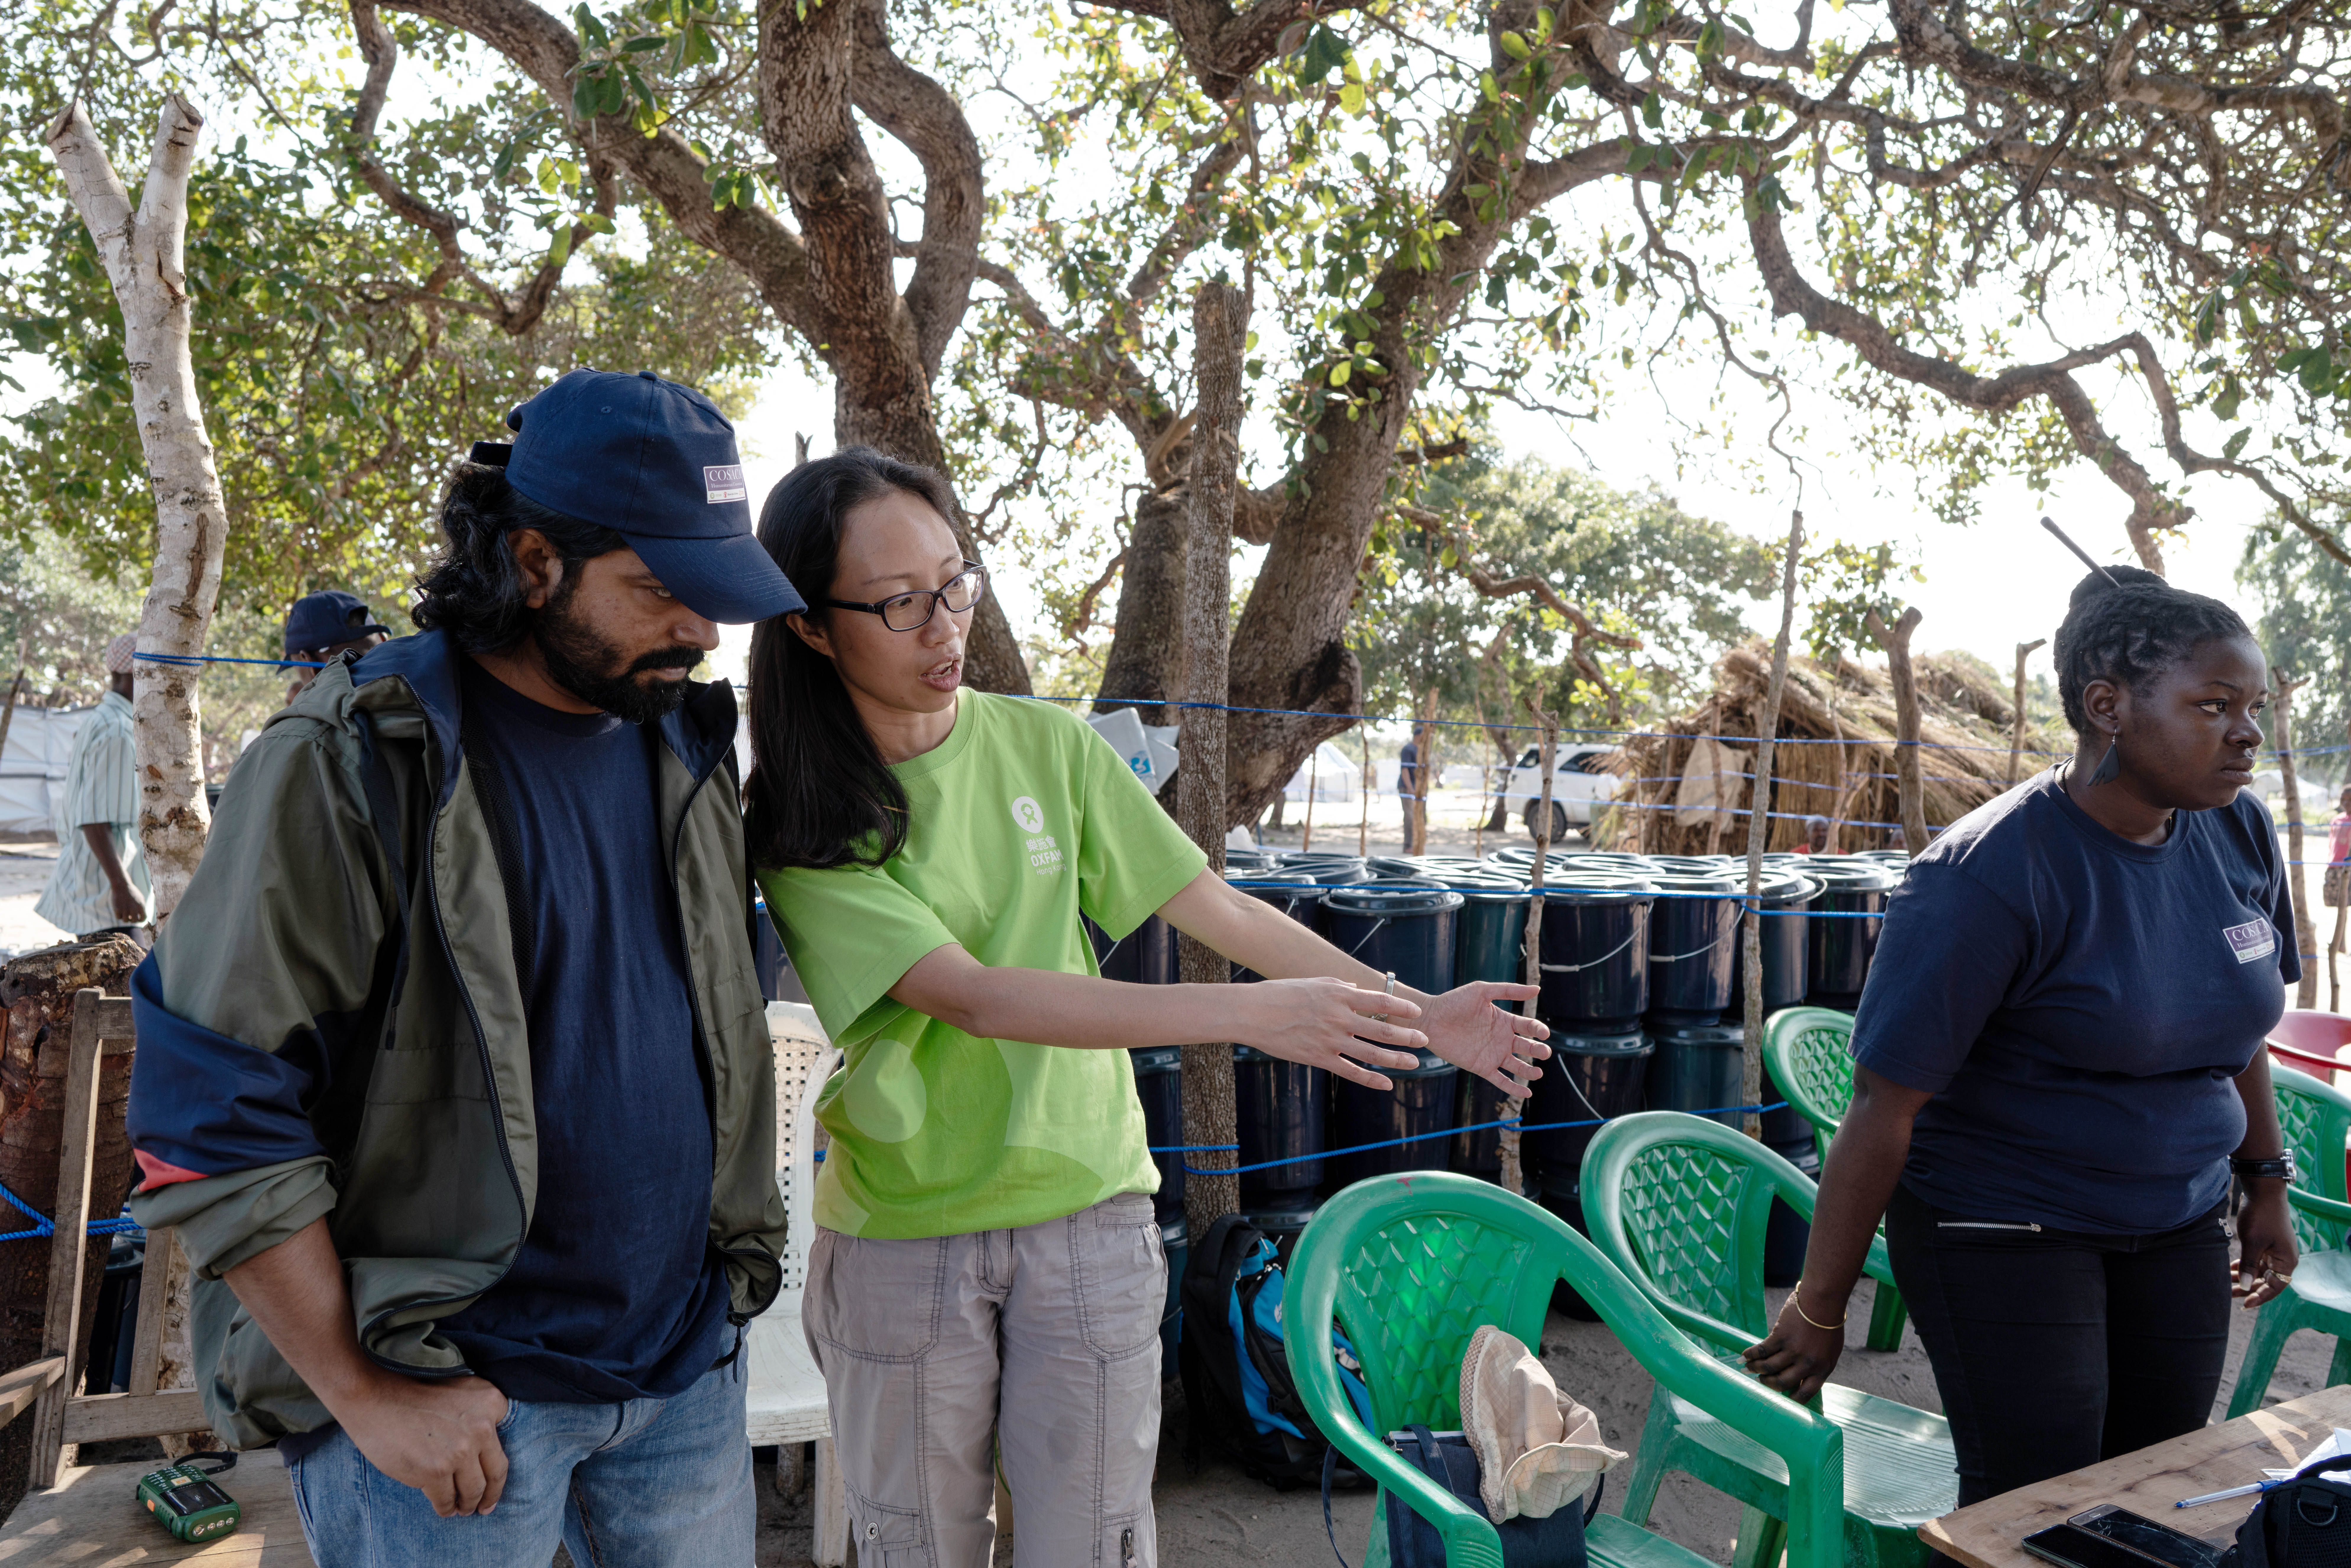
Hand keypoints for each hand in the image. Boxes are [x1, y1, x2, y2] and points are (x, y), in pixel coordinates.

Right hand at [108, 879, 144, 923]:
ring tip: (124, 913)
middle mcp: (134, 909)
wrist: (122, 886)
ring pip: (125, 921)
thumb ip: (141, 907)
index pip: (143, 918)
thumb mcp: (140, 898)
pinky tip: (119, 910)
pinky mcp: (117, 909)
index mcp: (141, 906)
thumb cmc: (131, 892)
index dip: (140, 920)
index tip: (138, 919)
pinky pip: (118, 917)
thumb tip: (141, 916)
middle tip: (130, 917)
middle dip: (132, 920)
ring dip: (125, 918)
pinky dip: (119, 915)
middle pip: (134, 921)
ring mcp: (125, 909)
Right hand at [331, 1369, 511, 1516]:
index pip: (503, 1442)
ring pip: (473, 1490)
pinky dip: (445, 1508)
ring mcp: (460, 1450)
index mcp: (490, 1402)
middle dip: (491, 1494)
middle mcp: (482, 1426)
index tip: (492, 1479)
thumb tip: (484, 1450)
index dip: (495, 1465)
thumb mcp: (460, 1392)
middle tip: (486, 1506)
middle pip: (496, 1471)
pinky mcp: (436, 1471)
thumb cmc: (412, 1394)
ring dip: (468, 1504)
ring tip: (463, 1509)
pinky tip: (444, 1509)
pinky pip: (446, 1499)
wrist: (374, 1398)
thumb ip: (478, 1414)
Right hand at [1237, 979, 1425, 1088]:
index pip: (1378, 1000)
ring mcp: (1330, 1039)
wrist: (1252, 1012)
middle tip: (1424, 1039)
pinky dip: (1371, 1079)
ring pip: (1371, 1052)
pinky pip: (1351, 1071)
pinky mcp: (1319, 1058)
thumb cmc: (1280, 993)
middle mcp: (1338, 1017)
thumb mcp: (1312, 982)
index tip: (1416, 1012)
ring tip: (1415, 1062)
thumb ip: (1338, 985)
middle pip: (1381, 1028)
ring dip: (1396, 1059)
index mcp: (1338, 994)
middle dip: (1407, 1035)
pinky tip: (1386, 1084)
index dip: (1400, 1007)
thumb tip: (1357, 988)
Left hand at [1414, 983, 1549, 1098]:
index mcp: (1504, 1021)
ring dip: (1529, 1071)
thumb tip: (1537, 989)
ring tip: (1538, 1074)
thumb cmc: (1454, 1002)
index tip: (1543, 1033)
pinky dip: (1513, 1087)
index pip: (1528, 1026)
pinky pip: (1501, 1080)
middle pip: (1526, 1047)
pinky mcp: (1482, 1067)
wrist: (1430, 1020)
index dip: (1538, 1030)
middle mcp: (1501, 1039)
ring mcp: (1492, 1054)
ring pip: (1517, 1066)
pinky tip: (1527, 1093)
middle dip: (1538, 1050)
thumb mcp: (1482, 991)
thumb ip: (1509, 991)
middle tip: (1545, 1053)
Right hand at [1742, 1288, 1846, 1402]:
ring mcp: (1792, 1350)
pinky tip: (1744, 1356)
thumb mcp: (1830, 1351)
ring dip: (1756, 1369)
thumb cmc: (1829, 1325)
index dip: (1792, 1400)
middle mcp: (1807, 1363)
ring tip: (1749, 1368)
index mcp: (1822, 1369)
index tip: (1782, 1401)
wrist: (1823, 1302)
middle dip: (1769, 1384)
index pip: (1805, 1394)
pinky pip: (1761, 1350)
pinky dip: (1750, 1355)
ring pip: (1769, 1368)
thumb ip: (1817, 1365)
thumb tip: (1801, 1377)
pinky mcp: (1780, 1337)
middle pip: (1782, 1383)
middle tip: (1762, 1381)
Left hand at [2233, 1185, 2299, 1310]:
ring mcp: (2275, 1251)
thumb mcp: (2253, 1242)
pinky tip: (2231, 1270)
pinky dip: (2245, 1266)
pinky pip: (2256, 1261)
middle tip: (2231, 1295)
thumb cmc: (2261, 1216)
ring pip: (2259, 1271)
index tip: (2245, 1304)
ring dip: (2245, 1277)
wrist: (2263, 1190)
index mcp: (2287, 1261)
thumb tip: (2246, 1287)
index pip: (2276, 1287)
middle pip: (2267, 1281)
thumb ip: (2249, 1265)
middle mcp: (2284, 1258)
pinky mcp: (2266, 1243)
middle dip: (2250, 1289)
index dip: (2260, 1297)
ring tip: (2228, 1285)